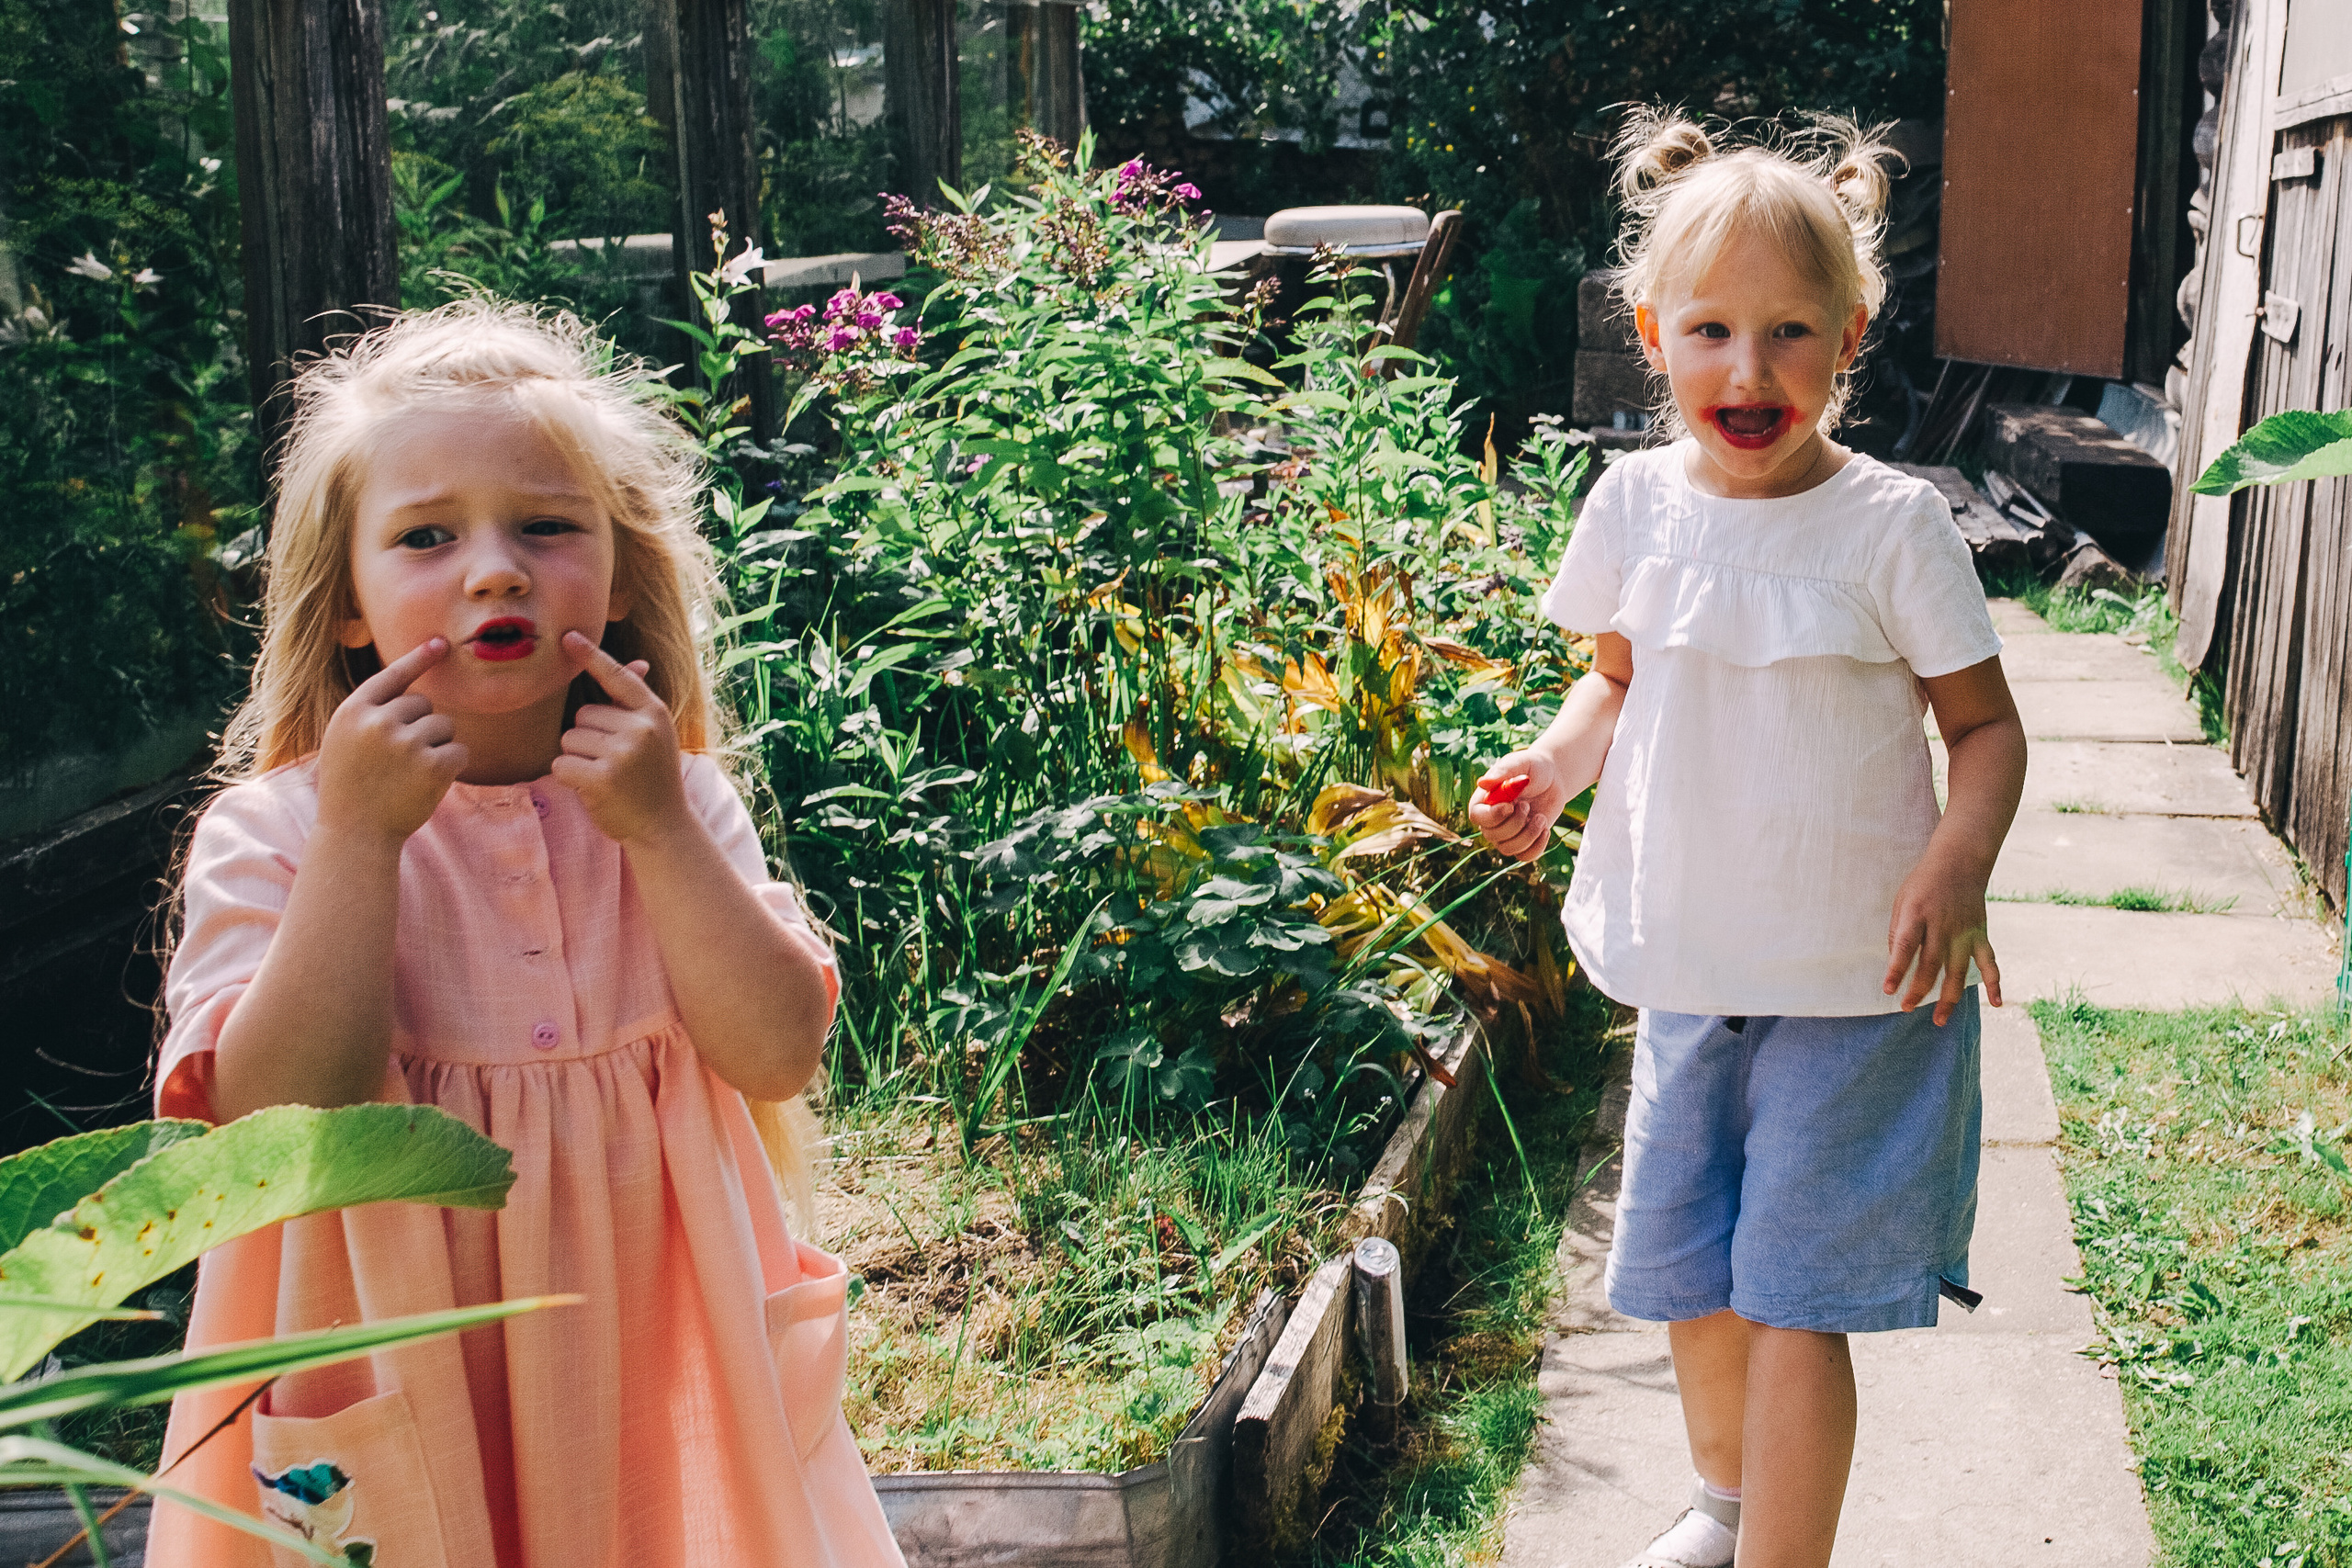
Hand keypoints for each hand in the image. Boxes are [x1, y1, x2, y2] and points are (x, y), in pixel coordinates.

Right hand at [316, 638, 466, 845]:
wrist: (354, 833)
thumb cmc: (351, 788)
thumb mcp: (345, 741)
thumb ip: (370, 714)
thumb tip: (410, 692)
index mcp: (353, 711)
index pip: (392, 676)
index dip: (418, 658)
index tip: (441, 643)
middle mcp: (378, 721)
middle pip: (424, 704)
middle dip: (421, 726)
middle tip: (399, 760)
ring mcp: (406, 743)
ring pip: (445, 726)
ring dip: (437, 746)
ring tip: (410, 773)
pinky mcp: (433, 765)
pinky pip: (460, 750)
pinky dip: (452, 766)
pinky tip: (428, 783)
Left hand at [552, 631, 689, 844]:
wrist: (664, 827)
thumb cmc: (653, 780)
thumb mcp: (655, 737)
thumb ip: (637, 704)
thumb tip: (637, 663)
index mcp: (654, 712)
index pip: (617, 676)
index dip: (590, 656)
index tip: (567, 637)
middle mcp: (639, 727)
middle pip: (582, 714)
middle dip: (588, 737)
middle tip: (614, 763)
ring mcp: (622, 752)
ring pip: (569, 738)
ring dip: (577, 758)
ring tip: (605, 776)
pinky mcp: (602, 777)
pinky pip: (561, 763)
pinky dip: (569, 778)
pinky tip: (593, 789)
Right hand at [1467, 748, 1565, 862]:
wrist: (1554, 778)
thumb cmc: (1533, 767)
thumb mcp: (1519, 763)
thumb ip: (1503, 772)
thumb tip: (1482, 783)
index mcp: (1483, 800)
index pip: (1477, 816)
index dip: (1493, 816)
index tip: (1511, 805)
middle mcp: (1491, 821)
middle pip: (1492, 836)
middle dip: (1515, 823)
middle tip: (1527, 804)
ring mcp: (1507, 834)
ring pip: (1508, 849)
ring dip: (1528, 835)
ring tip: (1540, 817)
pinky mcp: (1524, 842)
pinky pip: (1524, 857)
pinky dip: (1537, 846)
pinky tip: (1546, 829)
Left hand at [1884, 850, 2003, 1024]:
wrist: (1959, 862)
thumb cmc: (1923, 883)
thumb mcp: (1902, 900)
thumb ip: (1898, 931)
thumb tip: (1897, 963)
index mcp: (1917, 914)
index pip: (1905, 947)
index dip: (1896, 971)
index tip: (1888, 990)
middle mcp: (1942, 925)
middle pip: (1932, 964)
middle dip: (1919, 990)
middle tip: (1906, 1008)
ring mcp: (1965, 932)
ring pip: (1959, 971)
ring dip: (1950, 998)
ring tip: (1939, 1020)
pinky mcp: (1980, 934)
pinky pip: (1990, 962)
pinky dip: (1995, 983)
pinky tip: (1997, 1003)